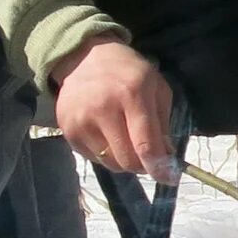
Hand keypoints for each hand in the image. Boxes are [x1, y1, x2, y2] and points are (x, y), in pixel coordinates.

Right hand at [52, 38, 178, 178]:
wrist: (85, 59)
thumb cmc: (128, 72)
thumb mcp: (156, 87)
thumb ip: (163, 123)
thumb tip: (166, 157)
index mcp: (132, 94)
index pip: (145, 145)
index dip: (159, 167)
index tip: (169, 178)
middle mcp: (104, 109)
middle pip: (127, 160)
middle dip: (143, 165)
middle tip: (148, 157)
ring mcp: (82, 122)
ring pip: (110, 163)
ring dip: (124, 160)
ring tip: (126, 140)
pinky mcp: (68, 132)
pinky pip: (94, 158)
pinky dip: (106, 154)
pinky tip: (108, 134)